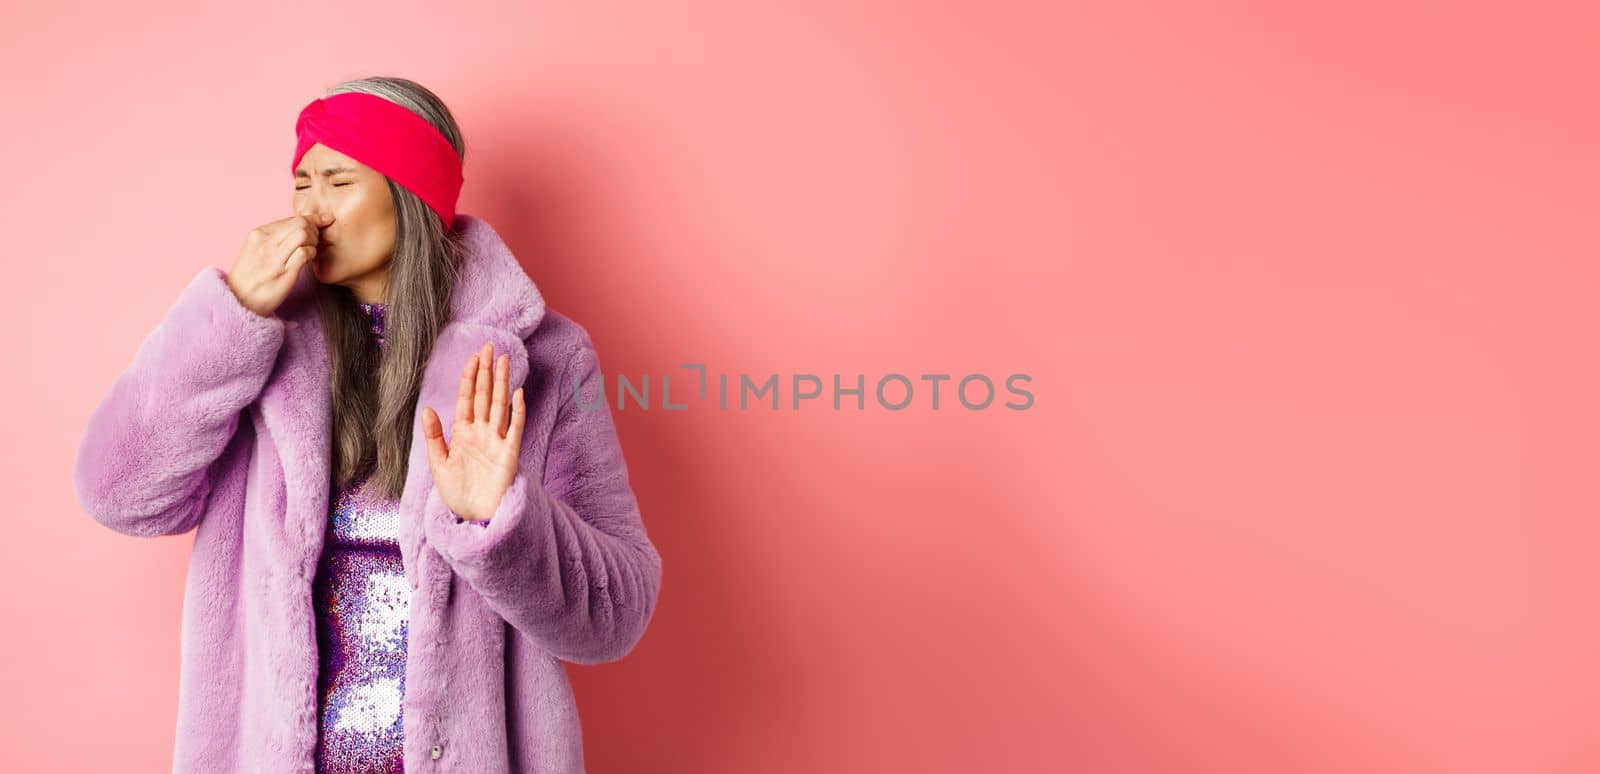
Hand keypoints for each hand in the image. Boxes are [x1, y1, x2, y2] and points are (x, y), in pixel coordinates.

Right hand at [225, 213, 333, 316]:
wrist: (238, 300)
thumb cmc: (251, 275)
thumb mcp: (255, 250)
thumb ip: (274, 237)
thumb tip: (301, 225)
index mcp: (258, 233)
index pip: (293, 219)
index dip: (312, 220)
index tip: (324, 221)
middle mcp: (265, 242)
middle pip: (301, 223)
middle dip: (315, 230)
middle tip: (315, 241)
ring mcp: (274, 257)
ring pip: (303, 234)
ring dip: (314, 241)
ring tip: (311, 251)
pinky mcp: (283, 272)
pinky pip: (304, 253)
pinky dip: (312, 253)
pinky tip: (309, 260)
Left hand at [421, 342, 526, 522]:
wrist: (474, 517)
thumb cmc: (458, 494)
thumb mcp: (439, 465)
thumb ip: (434, 437)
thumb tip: (427, 409)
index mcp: (464, 434)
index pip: (468, 399)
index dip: (470, 377)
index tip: (473, 357)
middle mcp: (482, 433)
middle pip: (485, 396)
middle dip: (487, 371)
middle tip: (489, 346)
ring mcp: (497, 442)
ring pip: (499, 406)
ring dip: (501, 383)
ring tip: (504, 360)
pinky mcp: (509, 455)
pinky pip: (514, 429)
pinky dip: (517, 412)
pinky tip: (517, 394)